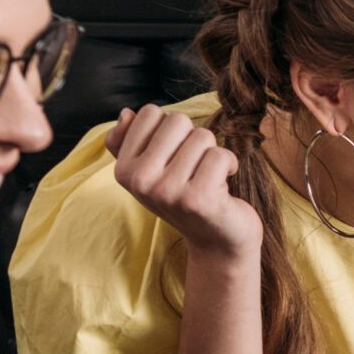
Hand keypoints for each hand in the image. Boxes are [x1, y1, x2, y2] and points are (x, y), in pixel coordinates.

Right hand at [106, 104, 262, 257]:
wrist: (216, 239)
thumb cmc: (186, 197)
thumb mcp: (152, 169)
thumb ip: (131, 141)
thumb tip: (126, 114)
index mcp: (124, 170)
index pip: (149, 113)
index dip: (171, 130)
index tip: (174, 157)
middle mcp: (140, 182)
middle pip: (177, 121)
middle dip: (194, 139)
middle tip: (194, 169)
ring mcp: (168, 192)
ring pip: (202, 137)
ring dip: (212, 154)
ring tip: (207, 178)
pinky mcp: (198, 200)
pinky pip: (220, 155)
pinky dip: (229, 164)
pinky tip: (222, 186)